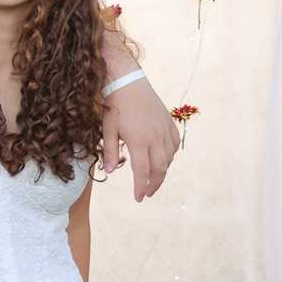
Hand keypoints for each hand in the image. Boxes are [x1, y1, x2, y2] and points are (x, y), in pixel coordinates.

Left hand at [101, 77, 180, 201]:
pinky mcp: (169, 124)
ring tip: (152, 180)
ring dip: (162, 172)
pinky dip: (169, 157)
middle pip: (159, 169)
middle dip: (154, 185)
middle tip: (147, 194)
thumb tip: (109, 172)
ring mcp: (164, 130)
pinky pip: (174, 146)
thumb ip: (110, 152)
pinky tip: (162, 161)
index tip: (138, 198)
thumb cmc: (115, 107)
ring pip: (168, 159)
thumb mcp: (107, 130)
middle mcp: (155, 138)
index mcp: (139, 141)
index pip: (142, 172)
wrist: (129, 83)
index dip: (141, 187)